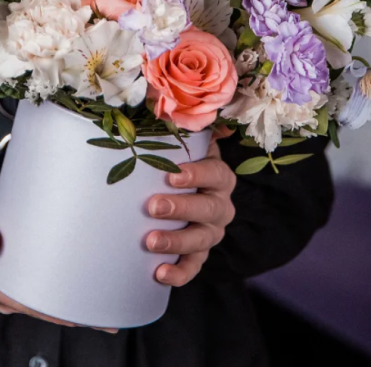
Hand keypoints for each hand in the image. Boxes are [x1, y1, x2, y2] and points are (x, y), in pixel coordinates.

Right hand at [0, 197, 116, 332]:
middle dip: (73, 314)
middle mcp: (6, 289)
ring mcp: (15, 281)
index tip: (79, 316)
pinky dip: (66, 286)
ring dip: (73, 302)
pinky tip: (87, 288)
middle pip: (44, 307)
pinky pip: (46, 283)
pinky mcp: (23, 269)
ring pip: (48, 298)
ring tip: (105, 307)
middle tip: (104, 317)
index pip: (28, 304)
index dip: (54, 311)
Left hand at [146, 140, 235, 286]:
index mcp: (218, 176)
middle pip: (209, 209)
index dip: (196, 174)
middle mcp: (220, 205)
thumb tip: (167, 97)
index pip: (215, 174)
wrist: (174, 195)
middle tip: (153, 206)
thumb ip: (181, 126)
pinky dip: (180, 273)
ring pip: (202, 240)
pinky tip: (159, 274)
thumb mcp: (179, 145)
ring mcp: (211, 232)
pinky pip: (195, 267)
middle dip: (182, 208)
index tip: (171, 174)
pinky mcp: (199, 254)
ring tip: (150, 242)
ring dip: (177, 242)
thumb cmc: (174, 164)